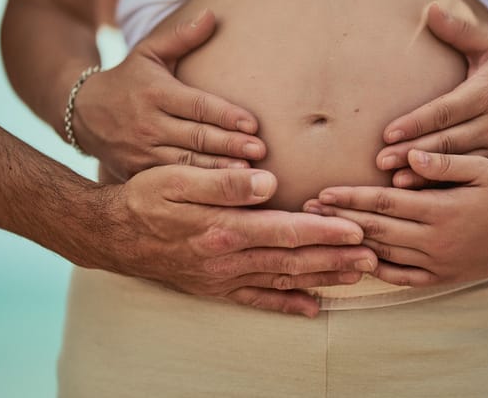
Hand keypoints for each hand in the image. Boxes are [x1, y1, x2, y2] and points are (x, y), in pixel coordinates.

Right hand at [73, 9, 266, 179]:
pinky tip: (223, 195)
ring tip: (250, 177)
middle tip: (262, 152)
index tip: (254, 124)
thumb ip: (181, 37)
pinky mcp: (138, 173)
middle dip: (230, 145)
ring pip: (187, 165)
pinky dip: (199, 191)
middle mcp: (148, 123)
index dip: (226, 114)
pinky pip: (173, 184)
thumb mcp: (148, 52)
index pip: (197, 105)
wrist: (82, 113)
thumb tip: (212, 14)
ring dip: (219, 172)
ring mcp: (142, 152)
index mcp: (155, 92)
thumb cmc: (129, 79)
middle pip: (196, 137)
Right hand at [85, 165, 376, 317]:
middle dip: (335, 259)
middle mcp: (229, 259)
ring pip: (282, 280)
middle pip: (292, 260)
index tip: (356, 229)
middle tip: (373, 257)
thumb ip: (225, 182)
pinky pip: (258, 300)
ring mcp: (224, 278)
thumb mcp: (178, 179)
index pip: (285, 230)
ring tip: (356, 276)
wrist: (114, 235)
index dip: (324, 231)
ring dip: (321, 278)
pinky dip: (287, 305)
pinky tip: (311, 309)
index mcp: (224, 229)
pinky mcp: (216, 288)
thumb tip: (268, 183)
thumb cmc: (147, 199)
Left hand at [305, 150, 487, 286]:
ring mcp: (438, 262)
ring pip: (384, 254)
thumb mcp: (480, 167)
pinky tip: (357, 261)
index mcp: (441, 209)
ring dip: (351, 244)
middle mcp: (436, 239)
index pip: (383, 203)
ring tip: (322, 235)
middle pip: (376, 229)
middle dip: (339, 220)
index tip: (323, 192)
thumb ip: (443, 162)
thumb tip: (408, 157)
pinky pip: (402, 278)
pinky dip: (378, 271)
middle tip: (307, 212)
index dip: (350, 198)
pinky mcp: (443, 278)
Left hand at [377, 3, 487, 185]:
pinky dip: (446, 188)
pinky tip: (421, 197)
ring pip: (457, 166)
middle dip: (412, 153)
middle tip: (380, 161)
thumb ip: (461, 31)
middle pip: (447, 142)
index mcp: (487, 94)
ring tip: (395, 183)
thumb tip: (430, 8)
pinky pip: (471, 180)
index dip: (416, 122)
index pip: (445, 110)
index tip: (388, 132)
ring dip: (426, 175)